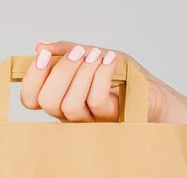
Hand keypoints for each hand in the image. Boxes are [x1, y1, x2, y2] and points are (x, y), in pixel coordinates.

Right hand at [21, 41, 167, 122]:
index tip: (43, 56)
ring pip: (70, 105)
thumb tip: (40, 46)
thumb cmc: (125, 78)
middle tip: (78, 52)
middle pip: (48, 102)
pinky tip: (110, 61)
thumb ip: (67, 51)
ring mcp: (88, 122)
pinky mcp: (107, 122)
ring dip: (83, 73)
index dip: (31, 79)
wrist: (154, 94)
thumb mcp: (94, 56)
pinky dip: (101, 76)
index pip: (31, 99)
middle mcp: (71, 114)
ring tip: (98, 55)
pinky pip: (95, 102)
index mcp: (61, 98)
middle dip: (61, 72)